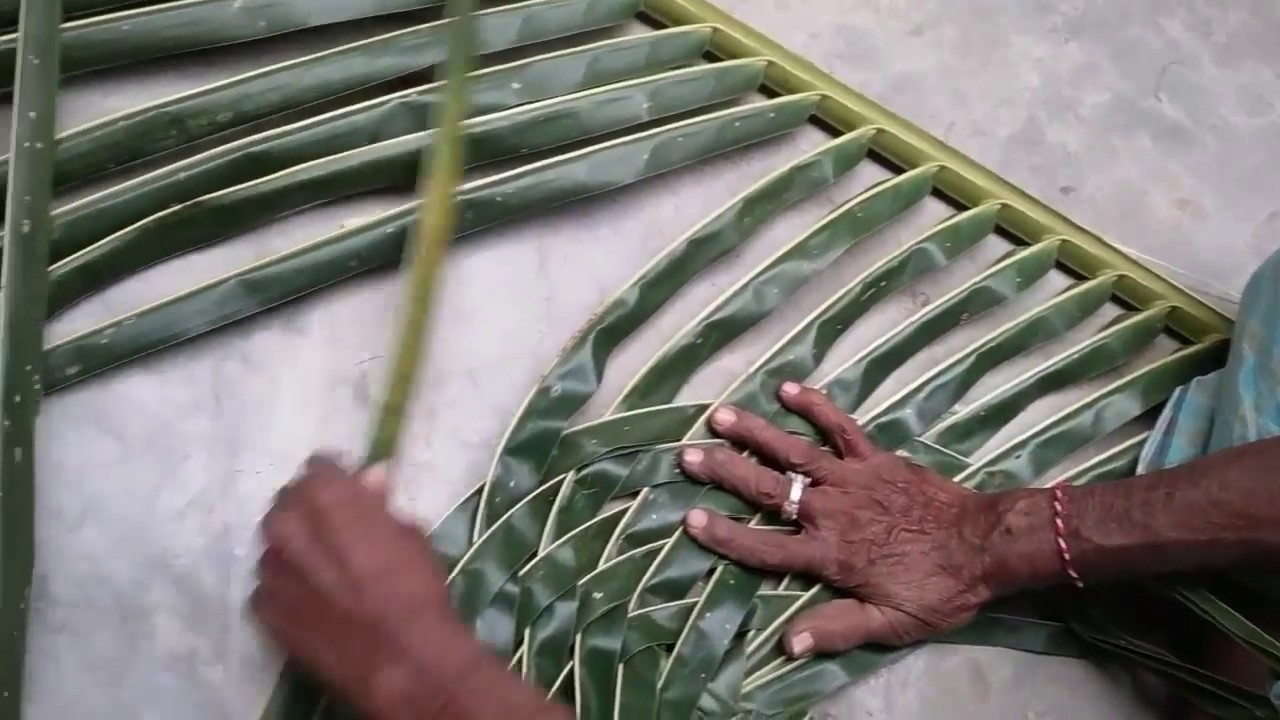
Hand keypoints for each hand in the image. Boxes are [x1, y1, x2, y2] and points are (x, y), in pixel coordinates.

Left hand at [252, 454, 484, 718]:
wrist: (400, 659)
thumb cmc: (415, 590)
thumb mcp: (410, 534)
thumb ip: (378, 505)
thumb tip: (369, 482)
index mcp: (326, 498)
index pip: (318, 467)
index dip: (337, 478)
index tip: (351, 491)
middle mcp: (287, 525)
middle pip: (287, 503)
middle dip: (309, 510)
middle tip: (336, 530)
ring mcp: (270, 569)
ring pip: (275, 544)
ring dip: (295, 548)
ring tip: (324, 570)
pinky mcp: (263, 609)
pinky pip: (269, 584)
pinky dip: (287, 585)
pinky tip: (312, 600)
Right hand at [678, 383, 1008, 657]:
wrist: (986, 545)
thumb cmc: (937, 589)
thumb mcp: (891, 624)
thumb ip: (838, 628)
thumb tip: (788, 642)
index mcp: (830, 556)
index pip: (766, 547)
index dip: (727, 536)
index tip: (690, 519)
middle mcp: (833, 512)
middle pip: (768, 490)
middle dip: (725, 472)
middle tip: (687, 455)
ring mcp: (853, 479)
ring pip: (795, 453)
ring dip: (756, 433)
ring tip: (720, 415)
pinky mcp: (875, 458)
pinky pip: (841, 427)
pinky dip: (815, 406)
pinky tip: (787, 388)